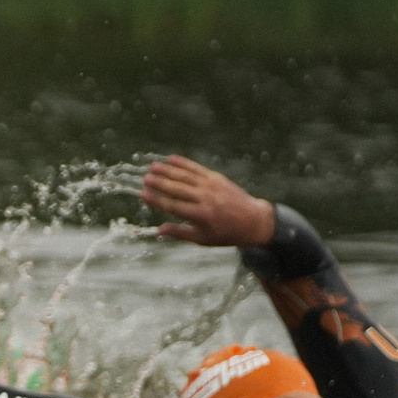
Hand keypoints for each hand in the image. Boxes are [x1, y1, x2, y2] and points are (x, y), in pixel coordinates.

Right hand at [141, 155, 276, 247]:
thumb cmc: (225, 234)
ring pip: (186, 176)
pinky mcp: (217, 178)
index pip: (173, 206)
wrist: (254, 221)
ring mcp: (212, 186)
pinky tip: (171, 159)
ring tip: (153, 167)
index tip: (143, 195)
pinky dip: (184, 163)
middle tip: (145, 178)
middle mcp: (206, 199)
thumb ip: (179, 233)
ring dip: (168, 170)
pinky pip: (197, 169)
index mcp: (201, 216)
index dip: (156, 200)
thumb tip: (157, 231)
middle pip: (178, 189)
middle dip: (160, 183)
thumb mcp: (202, 239)